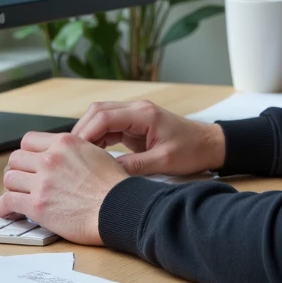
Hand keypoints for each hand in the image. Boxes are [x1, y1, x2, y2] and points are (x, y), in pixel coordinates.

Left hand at [0, 131, 126, 244]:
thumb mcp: (97, 154)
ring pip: (8, 179)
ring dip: (11, 189)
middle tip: (21, 182)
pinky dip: (4, 208)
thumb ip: (74, 152)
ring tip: (16, 197)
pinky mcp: (37, 205)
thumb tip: (64, 157)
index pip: (28, 141)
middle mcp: (51, 159)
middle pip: (15, 159)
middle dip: (17, 171)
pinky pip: (6, 202)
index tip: (29, 164)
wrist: (120, 209)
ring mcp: (42, 182)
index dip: (27, 154)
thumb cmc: (115, 188)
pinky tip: (9, 212)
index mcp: (65, 143)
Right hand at [70, 99, 225, 176]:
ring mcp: (135, 115)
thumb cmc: (192, 151)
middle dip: (82, 131)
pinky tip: (93, 154)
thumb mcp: (164, 162)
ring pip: (100, 117)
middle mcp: (137, 109)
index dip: (86, 133)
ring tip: (79, 156)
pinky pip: (109, 126)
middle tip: (72, 154)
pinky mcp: (134, 124)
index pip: (105, 117)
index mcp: (144, 115)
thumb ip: (135, 166)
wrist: (209, 144)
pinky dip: (98, 137)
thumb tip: (107, 173)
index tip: (76, 152)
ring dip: (88, 134)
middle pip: (97, 111)